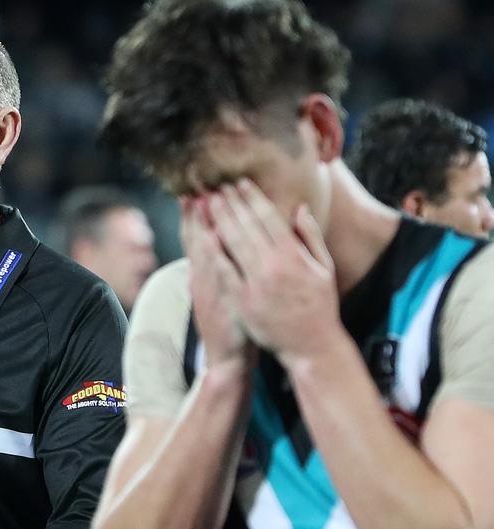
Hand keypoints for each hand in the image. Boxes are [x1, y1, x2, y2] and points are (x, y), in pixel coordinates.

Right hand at [180, 194, 252, 366]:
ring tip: (199, 201)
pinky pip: (215, 272)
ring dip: (199, 227)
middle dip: (193, 214)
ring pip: (201, 251)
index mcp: (203, 276)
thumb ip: (218, 273)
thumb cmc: (231, 327)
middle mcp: (201, 279)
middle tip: (193, 186)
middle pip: (195, 240)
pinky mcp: (218, 300)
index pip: (196, 239)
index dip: (192, 217)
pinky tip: (211, 237)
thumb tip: (217, 251)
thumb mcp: (219, 297)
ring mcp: (208, 290)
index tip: (192, 193)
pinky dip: (211, 255)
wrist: (227, 359)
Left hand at [207, 180, 339, 360]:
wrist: (311, 346)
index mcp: (293, 255)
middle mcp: (272, 266)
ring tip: (208, 202)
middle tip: (217, 186)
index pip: (268, 218)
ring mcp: (255, 284)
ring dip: (219, 220)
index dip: (252, 198)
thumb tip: (299, 207)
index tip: (240, 183)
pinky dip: (213, 253)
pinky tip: (203, 236)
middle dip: (231, 203)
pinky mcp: (242, 300)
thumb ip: (311, 237)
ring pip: (232, 244)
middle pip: (246, 226)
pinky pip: (224, 272)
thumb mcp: (325, 269)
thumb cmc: (319, 305)